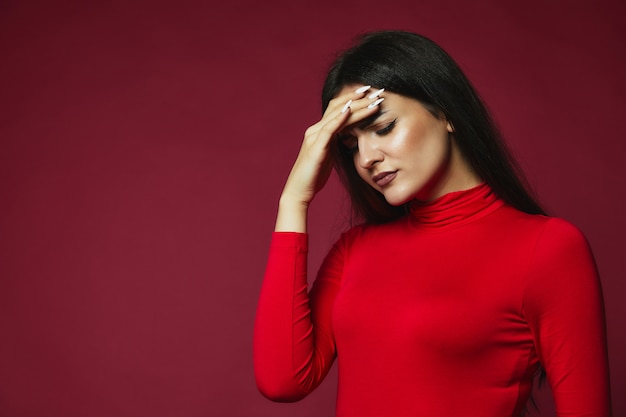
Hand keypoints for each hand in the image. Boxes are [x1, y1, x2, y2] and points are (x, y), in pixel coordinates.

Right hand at [280, 85, 384, 208]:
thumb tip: (349, 136)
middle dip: (358, 98)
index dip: (354, 99)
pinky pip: (328, 130)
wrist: (298, 190)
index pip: (338, 109)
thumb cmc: (313, 175)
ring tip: (371, 99)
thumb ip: (336, 143)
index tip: (371, 94)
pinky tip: (349, 111)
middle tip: (376, 90)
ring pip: (336, 115)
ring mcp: (314, 137)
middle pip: (338, 107)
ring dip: (356, 106)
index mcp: (320, 131)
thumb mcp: (329, 155)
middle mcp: (315, 130)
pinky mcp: (315, 148)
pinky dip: (339, 119)